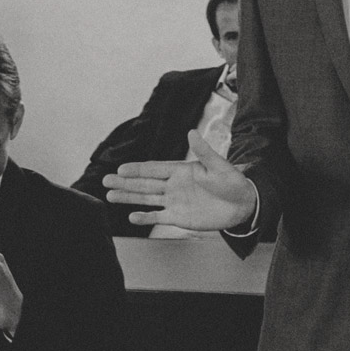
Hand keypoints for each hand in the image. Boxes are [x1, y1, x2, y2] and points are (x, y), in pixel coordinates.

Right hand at [103, 131, 258, 231]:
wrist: (244, 205)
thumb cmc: (234, 182)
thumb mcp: (220, 166)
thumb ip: (204, 152)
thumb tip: (191, 132)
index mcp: (182, 170)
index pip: (155, 168)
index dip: (138, 169)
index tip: (121, 168)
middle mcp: (174, 185)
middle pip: (144, 183)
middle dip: (125, 182)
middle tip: (105, 180)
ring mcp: (175, 201)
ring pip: (146, 198)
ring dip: (129, 197)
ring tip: (110, 195)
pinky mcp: (179, 217)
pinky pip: (158, 217)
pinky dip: (145, 217)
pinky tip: (132, 216)